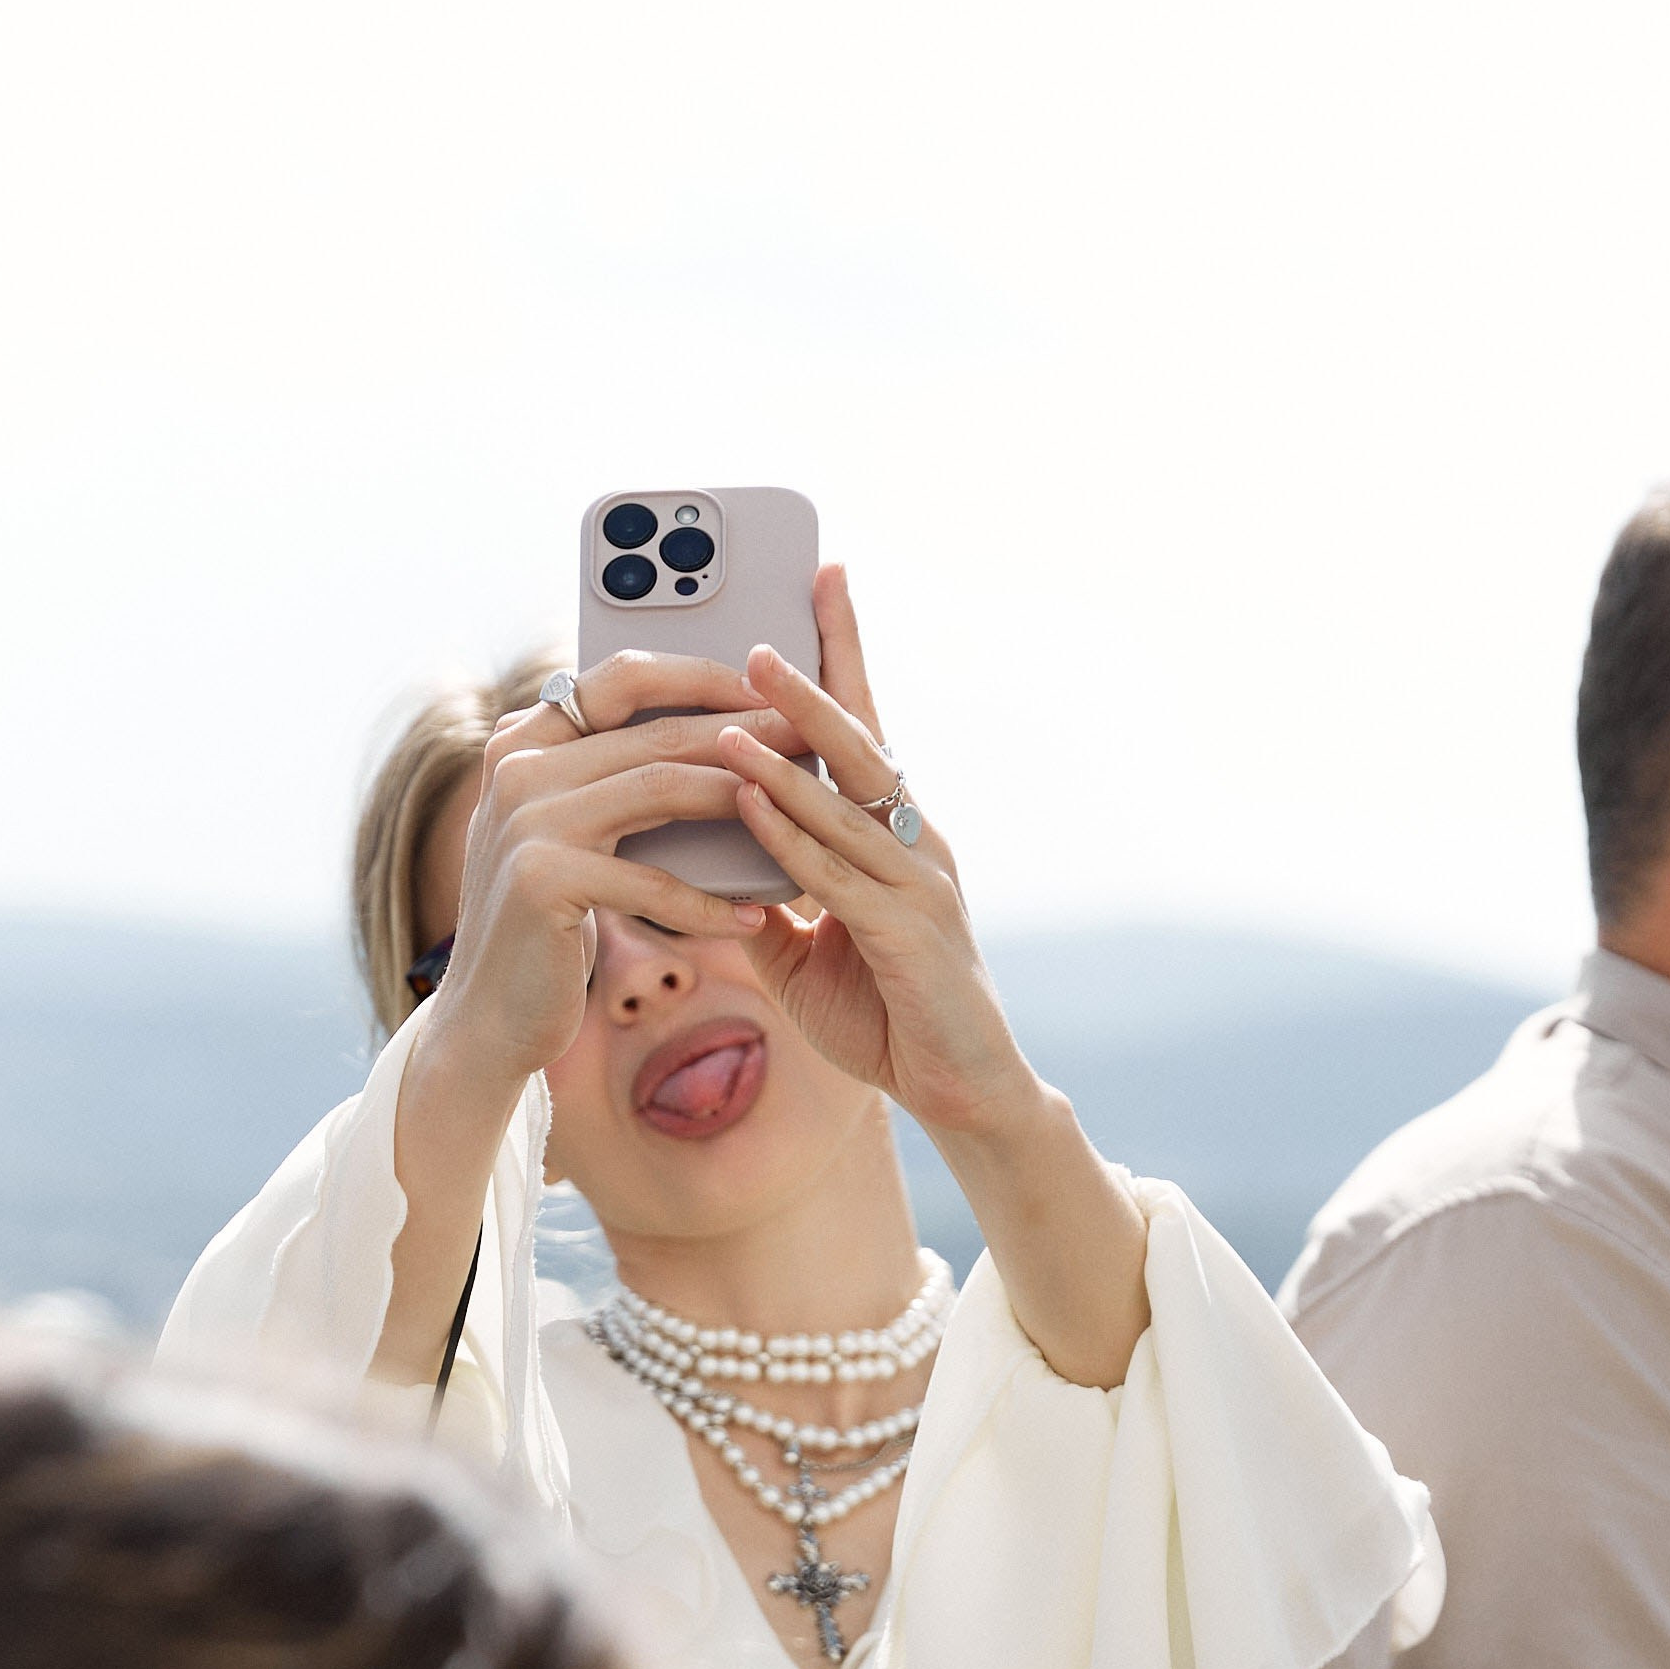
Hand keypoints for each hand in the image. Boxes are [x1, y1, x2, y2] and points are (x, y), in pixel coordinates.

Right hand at [418, 657, 802, 1100]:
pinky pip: (652, 883)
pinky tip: (756, 917)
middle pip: (655, 729)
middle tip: (812, 738)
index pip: (623, 677)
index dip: (702, 675)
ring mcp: (526, 819)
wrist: (488, 1016)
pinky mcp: (542, 880)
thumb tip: (711, 740)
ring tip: (802, 812)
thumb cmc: (548, 926)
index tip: (769, 689)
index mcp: (524, 739)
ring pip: (661, 787)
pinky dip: (711, 903)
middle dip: (744, 732)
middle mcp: (518, 765)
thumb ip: (607, 782)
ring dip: (742, 799)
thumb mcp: (571, 837)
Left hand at [716, 570, 1043, 1144]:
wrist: (960, 1089)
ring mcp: (917, 883)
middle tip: (759, 632)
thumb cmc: (888, 1015)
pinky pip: (838, 873)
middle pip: (861, 742)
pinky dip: (790, 835)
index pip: (864, 727)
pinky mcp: (910, 933)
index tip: (821, 580)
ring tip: (732, 708)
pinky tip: (748, 803)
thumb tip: (709, 872)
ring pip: (845, 800)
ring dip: (786, 752)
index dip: (841, 654)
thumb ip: (767, 904)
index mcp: (891, 834)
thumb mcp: (807, 952)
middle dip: (811, 681)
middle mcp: (913, 840)